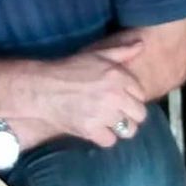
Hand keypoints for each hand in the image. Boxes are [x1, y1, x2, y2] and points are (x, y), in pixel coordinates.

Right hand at [20, 41, 148, 147]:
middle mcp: (115, 96)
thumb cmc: (71, 69)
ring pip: (128, 130)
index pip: (141, 94)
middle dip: (130, 114)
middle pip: (140, 115)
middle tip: (118, 112)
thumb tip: (141, 44)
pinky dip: (104, 137)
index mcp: (119, 76)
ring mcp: (104, 114)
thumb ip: (122, 51)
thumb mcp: (97, 55)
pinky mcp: (91, 130)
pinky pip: (110, 141)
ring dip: (120, 128)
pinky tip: (97, 129)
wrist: (43, 88)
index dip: (132, 96)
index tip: (121, 97)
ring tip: (109, 122)